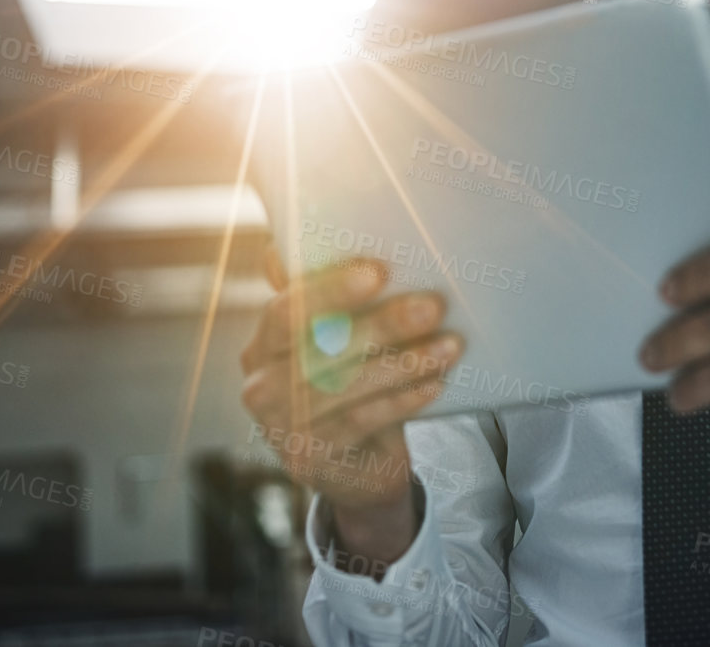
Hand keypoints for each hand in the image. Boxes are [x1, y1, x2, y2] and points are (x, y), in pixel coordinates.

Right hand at [239, 249, 465, 564]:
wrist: (358, 465)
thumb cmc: (349, 385)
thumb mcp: (337, 344)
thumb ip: (332, 302)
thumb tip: (341, 243)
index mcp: (263, 343)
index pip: (286, 311)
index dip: (330, 291)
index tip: (378, 271)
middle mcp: (260, 385)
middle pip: (320, 350)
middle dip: (380, 325)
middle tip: (432, 306)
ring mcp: (281, 428)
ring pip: (345, 388)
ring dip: (403, 363)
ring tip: (449, 345)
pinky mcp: (309, 460)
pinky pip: (361, 423)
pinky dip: (402, 400)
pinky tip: (435, 383)